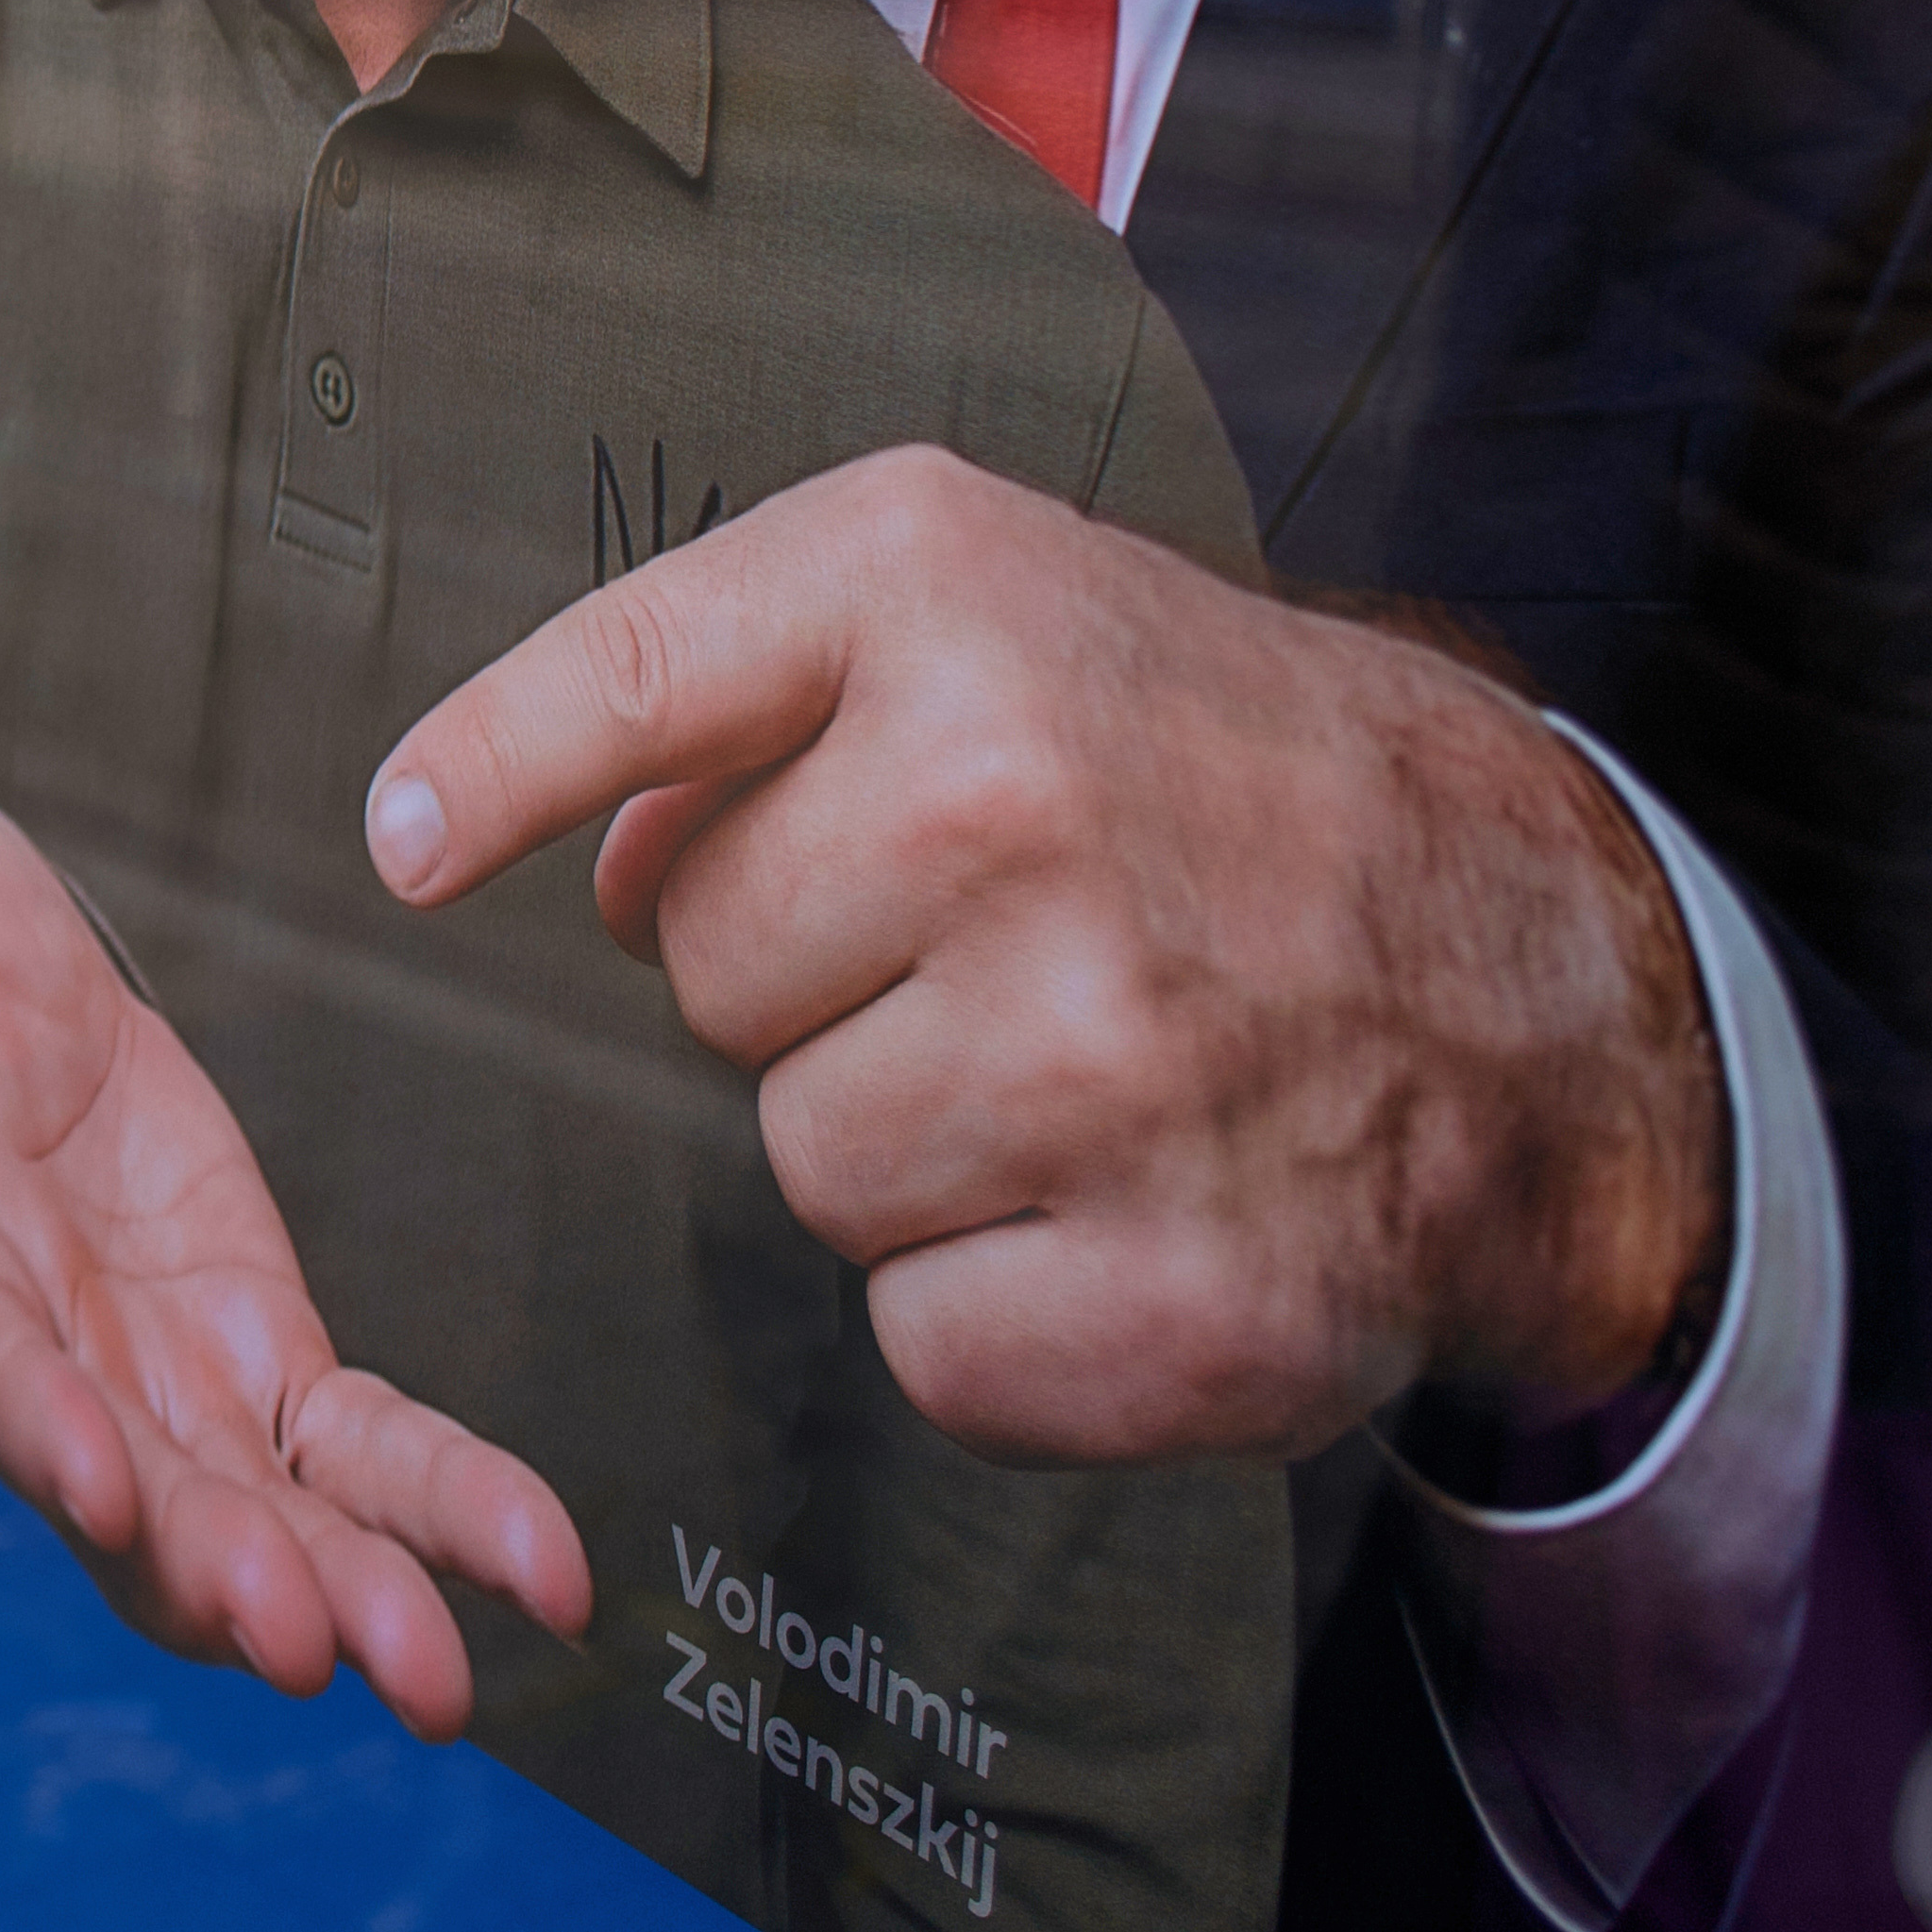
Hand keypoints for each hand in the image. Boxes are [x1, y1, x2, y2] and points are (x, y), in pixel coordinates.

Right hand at [0, 776, 585, 1731]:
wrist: (9, 969)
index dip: (40, 1421)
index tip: (102, 1487)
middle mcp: (70, 1353)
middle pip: (139, 1497)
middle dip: (217, 1573)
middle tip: (304, 1640)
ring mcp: (172, 1376)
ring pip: (263, 1514)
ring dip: (348, 1594)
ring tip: (435, 1679)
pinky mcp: (268, 1359)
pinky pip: (370, 1455)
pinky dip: (450, 1512)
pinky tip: (544, 1576)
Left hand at [358, 446, 1724, 1463]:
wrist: (1532, 963)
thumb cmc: (1206, 770)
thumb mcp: (995, 608)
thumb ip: (746, 686)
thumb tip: (560, 855)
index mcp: (949, 594)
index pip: (637, 678)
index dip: (493, 766)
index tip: (399, 841)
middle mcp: (1012, 798)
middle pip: (700, 968)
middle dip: (809, 975)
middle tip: (995, 936)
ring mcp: (1099, 1051)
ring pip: (802, 1158)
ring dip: (903, 1142)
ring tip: (1074, 1061)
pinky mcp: (1172, 1288)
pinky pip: (919, 1337)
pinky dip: (997, 1309)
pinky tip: (1120, 1207)